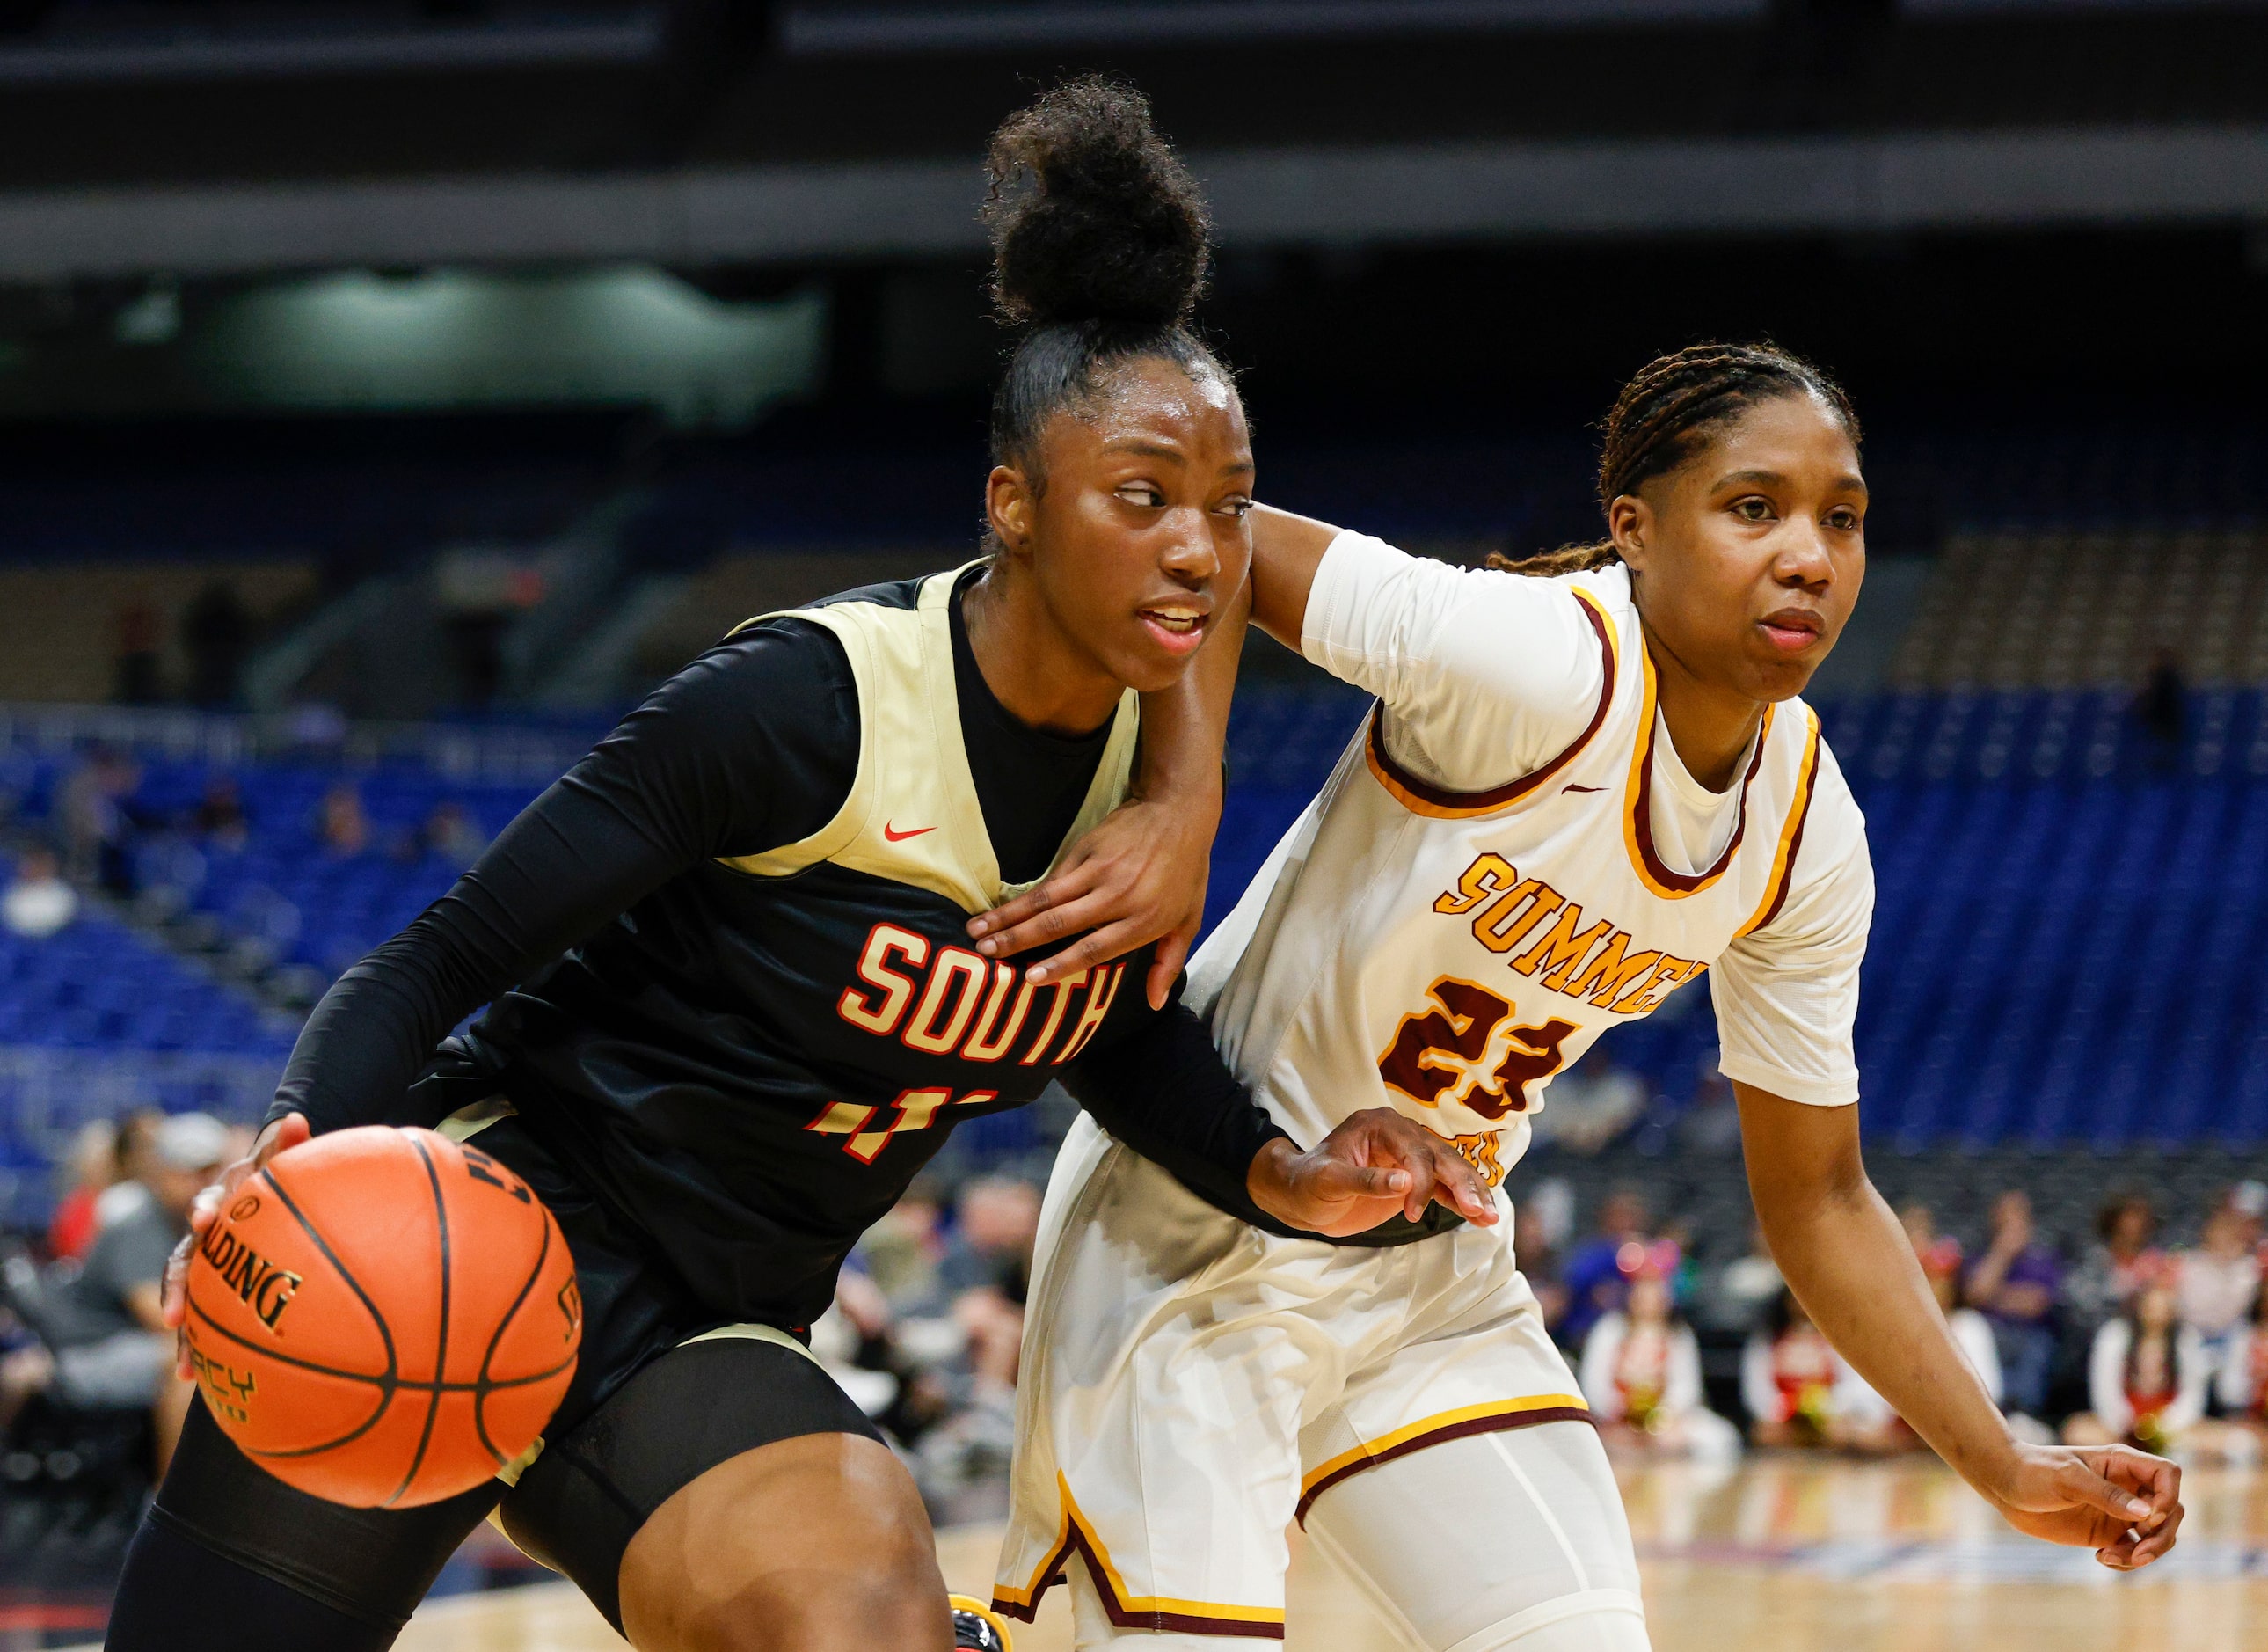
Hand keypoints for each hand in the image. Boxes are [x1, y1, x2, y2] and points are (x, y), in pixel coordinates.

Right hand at [164, 1112, 310, 1378]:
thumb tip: (297, 1117)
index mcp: (223, 1199)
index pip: (208, 1200)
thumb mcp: (284, 1158)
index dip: (204, 1207)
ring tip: (183, 1367)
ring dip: (184, 1330)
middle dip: (177, 1289)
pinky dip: (197, 1345)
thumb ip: (288, 1143)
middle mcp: (205, 1233)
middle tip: (174, 1316)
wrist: (266, 1190)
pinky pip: (203, 1317)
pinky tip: (194, 1378)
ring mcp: (205, 1263)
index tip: (203, 1219)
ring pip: (187, 1298)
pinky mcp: (213, 1287)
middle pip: (183, 1260)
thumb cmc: (280, 1174)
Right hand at [966, 788, 1219, 1010]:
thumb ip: (1168, 963)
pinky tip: (1001, 909)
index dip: (1061, 965)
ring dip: (1008, 917)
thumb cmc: (1186, 872)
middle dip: (1018, 941)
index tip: (1030, 979)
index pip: (1095, 949)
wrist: (1177, 811)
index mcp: (1144, 920)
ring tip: (978, 932)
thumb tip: (1154, 1005)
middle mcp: (1117, 897)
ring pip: (1045, 900)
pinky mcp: (1084, 850)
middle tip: (987, 954)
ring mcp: (1098, 872)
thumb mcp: (1188, 921)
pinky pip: (1051, 880)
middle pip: (1059, 924)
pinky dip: (1023, 897)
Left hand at [1246, 1108, 1499, 1238]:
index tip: (1411, 1215)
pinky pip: (1444, 1186)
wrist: (1301, 1195)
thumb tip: (1404, 1181)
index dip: (1420, 1182)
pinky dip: (1463, 1201)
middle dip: (1463, 1185)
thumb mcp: (1329, 1182)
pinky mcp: (1415, 1178)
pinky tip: (1483, 1216)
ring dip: (1472, 1193)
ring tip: (1491, 1217)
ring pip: (1449, 1170)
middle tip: (1481, 1212)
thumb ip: (1366, 1181)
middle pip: (1440, 1157)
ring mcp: (1410, 1155)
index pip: (1413, 1150)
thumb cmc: (1309, 1183)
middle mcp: (1400, 1133)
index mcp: (1379, 1124)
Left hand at [1982, 1440, 2182, 1569]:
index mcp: (2121, 1463)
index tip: (2148, 1517)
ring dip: (2147, 1553)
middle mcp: (2127, 1487)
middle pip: (2171, 1510)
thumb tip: (2149, 1513)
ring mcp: (2120, 1511)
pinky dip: (2129, 1561)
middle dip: (2162, 1536)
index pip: (2167, 1474)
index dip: (2168, 1497)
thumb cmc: (2034, 1471)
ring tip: (2112, 1558)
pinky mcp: (2108, 1532)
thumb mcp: (2067, 1478)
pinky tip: (2102, 1558)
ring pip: (2158, 1535)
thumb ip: (2106, 1494)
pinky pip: (2136, 1551)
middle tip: (2138, 1553)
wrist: (2006, 1487)